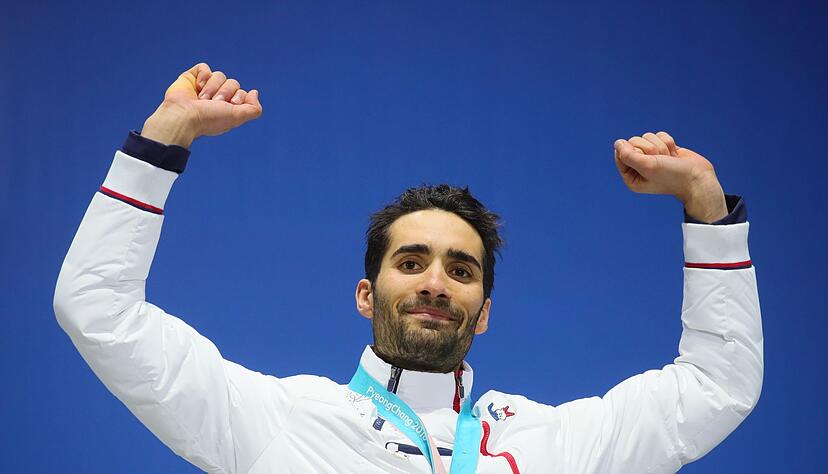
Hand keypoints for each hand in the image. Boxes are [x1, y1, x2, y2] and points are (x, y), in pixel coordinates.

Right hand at [141, 63, 262, 147]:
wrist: (184, 116)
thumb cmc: (209, 119)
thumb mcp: (237, 117)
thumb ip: (254, 109)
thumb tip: (254, 92)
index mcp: (227, 108)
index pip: (242, 93)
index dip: (238, 97)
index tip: (229, 105)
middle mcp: (216, 97)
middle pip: (233, 83)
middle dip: (224, 92)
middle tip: (213, 103)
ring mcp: (204, 87)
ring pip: (219, 75)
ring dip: (212, 87)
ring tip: (202, 99)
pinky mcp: (192, 78)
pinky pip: (204, 67)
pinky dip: (203, 75)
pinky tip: (197, 86)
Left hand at [613, 131, 727, 222]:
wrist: (697, 178)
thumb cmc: (671, 176)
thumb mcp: (646, 166)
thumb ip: (628, 155)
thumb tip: (617, 143)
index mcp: (631, 177)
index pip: (620, 153)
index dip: (633, 151)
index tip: (645, 160)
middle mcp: (639, 166)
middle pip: (633, 142)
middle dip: (650, 149)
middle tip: (660, 161)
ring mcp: (652, 157)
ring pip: (648, 137)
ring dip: (661, 146)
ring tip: (669, 159)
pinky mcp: (664, 149)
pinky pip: (659, 135)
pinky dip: (669, 142)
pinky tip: (674, 155)